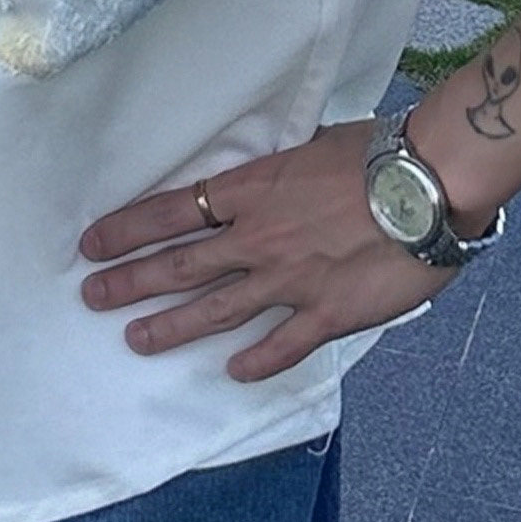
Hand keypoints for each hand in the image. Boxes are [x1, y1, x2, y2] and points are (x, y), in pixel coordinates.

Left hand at [79, 120, 456, 383]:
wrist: (429, 183)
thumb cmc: (376, 153)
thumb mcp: (307, 149)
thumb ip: (275, 176)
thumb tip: (260, 181)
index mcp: (248, 192)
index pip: (169, 213)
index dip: (126, 230)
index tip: (92, 244)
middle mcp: (258, 238)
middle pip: (178, 265)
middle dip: (129, 282)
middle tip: (92, 296)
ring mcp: (290, 280)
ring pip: (216, 310)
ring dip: (172, 326)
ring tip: (137, 339)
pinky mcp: (329, 312)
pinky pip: (282, 345)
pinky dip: (256, 362)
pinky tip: (232, 372)